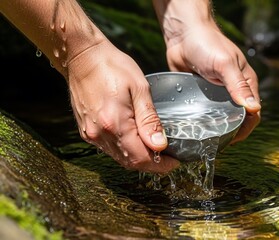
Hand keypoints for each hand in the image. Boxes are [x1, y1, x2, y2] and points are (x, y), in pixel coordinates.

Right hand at [66, 40, 178, 172]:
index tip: (174, 162)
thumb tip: (160, 145)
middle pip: (130, 162)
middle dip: (151, 164)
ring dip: (138, 158)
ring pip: (119, 157)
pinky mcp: (86, 130)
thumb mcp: (140, 88)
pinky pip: (109, 149)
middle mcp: (100, 134)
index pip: (141, 157)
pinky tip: (136, 142)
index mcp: (115, 123)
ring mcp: (90, 133)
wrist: (81, 56)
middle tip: (168, 159)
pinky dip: (125, 150)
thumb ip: (150, 119)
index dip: (160, 165)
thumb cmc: (112, 66)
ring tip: (155, 151)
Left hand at [165, 23, 260, 142]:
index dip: (245, 128)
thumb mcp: (225, 64)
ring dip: (217, 129)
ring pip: (220, 117)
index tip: (233, 139)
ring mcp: (217, 93)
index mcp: (246, 83)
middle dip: (231, 132)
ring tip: (206, 142)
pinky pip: (205, 112)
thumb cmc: (207, 44)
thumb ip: (238, 86)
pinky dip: (203, 122)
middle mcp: (233, 90)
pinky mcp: (201, 95)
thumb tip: (253, 108)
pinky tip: (195, 130)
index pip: (252, 113)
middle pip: (237, 118)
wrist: (183, 34)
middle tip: (218, 144)